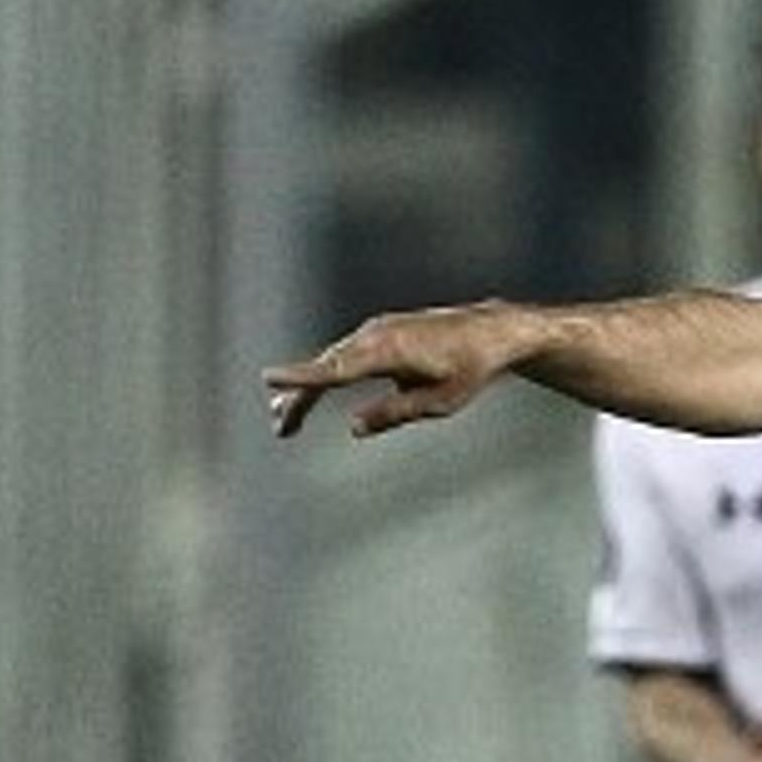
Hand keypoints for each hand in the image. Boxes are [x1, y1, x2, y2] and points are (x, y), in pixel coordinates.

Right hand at [262, 303, 532, 440]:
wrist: (491, 332)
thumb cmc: (469, 369)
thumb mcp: (437, 403)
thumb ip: (393, 414)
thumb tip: (354, 427)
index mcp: (387, 352)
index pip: (335, 370)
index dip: (300, 378)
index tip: (269, 381)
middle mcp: (376, 335)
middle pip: (326, 369)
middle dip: (299, 400)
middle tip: (281, 430)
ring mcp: (377, 330)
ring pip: (332, 361)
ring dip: (309, 389)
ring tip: (285, 418)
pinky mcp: (381, 332)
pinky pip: (345, 355)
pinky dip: (327, 374)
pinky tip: (316, 391)